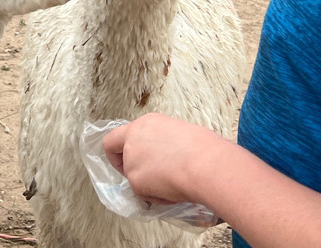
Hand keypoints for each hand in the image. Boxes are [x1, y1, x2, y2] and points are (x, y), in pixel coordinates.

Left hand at [102, 113, 225, 205]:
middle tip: (142, 176)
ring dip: (147, 183)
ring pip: (133, 176)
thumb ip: (162, 143)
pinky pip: (143, 194)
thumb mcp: (179, 135)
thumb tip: (165, 156)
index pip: (118, 134)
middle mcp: (133, 138)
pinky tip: (174, 191)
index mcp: (146, 123)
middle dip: (123, 166)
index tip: (127, 157)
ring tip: (173, 183)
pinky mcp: (135, 180)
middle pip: (115, 152)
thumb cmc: (204, 149)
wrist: (205, 164)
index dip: (120, 149)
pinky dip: (157, 196)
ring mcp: (132, 159)